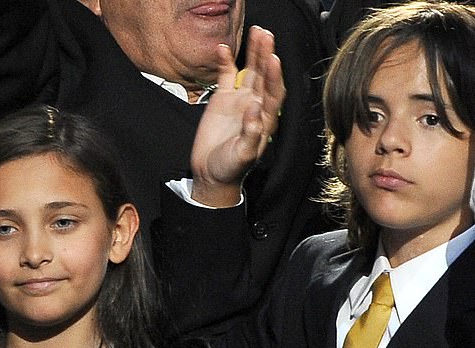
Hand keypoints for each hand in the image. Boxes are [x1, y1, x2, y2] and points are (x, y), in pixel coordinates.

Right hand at [190, 26, 284, 206]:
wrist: (212, 175)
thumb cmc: (231, 170)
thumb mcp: (243, 155)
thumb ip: (251, 133)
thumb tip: (254, 108)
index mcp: (265, 119)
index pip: (273, 92)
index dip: (274, 76)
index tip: (273, 59)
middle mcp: (256, 106)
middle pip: (264, 76)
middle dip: (266, 56)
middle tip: (265, 36)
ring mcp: (240, 100)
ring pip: (249, 71)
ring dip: (253, 53)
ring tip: (256, 33)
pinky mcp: (223, 99)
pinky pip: (226, 76)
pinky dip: (225, 62)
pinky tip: (223, 48)